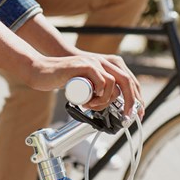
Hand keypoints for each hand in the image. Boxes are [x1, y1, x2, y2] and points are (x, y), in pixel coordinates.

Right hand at [27, 52, 143, 119]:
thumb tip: (108, 104)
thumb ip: (95, 88)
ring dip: (105, 100)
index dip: (136, 98)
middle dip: (131, 102)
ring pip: (113, 83)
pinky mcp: (85, 65)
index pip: (129, 80)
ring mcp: (94, 62)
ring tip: (91, 105)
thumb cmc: (61, 79)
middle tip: (126, 118)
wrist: (42, 71)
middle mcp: (103, 61)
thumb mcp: (84, 85)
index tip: (137, 114)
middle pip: (127, 81)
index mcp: (106, 65)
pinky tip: (89, 100)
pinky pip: (101, 80)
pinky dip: (100, 93)